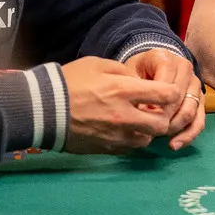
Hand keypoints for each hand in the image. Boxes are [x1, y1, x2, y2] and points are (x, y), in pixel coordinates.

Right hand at [59, 56, 182, 153]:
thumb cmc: (69, 82)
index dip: (172, 92)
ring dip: (148, 131)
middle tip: (155, 110)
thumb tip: (138, 81)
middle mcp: (124, 116)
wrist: (41, 109)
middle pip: (162, 124)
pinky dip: (132, 140)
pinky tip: (123, 130)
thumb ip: (123, 71)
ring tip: (138, 120)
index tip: (167, 91)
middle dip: (163, 117)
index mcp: (124, 91)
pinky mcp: (105, 149)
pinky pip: (129, 148)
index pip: (167, 95)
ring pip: (147, 140)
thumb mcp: (98, 65)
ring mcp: (115, 136)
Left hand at [124, 49, 204, 150]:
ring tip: (159, 138)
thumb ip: (134, 88)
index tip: (140, 116)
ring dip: (175, 128)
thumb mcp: (129, 74)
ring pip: (191, 110)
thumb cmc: (136, 72)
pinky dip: (188, 135)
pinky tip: (174, 145)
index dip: (154, 104)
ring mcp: (195, 83)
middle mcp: (184, 67)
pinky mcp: (200, 98)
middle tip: (147, 130)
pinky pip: (199, 120)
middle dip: (164, 118)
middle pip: (179, 99)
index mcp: (165, 58)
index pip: (166, 86)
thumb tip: (142, 112)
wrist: (149, 67)